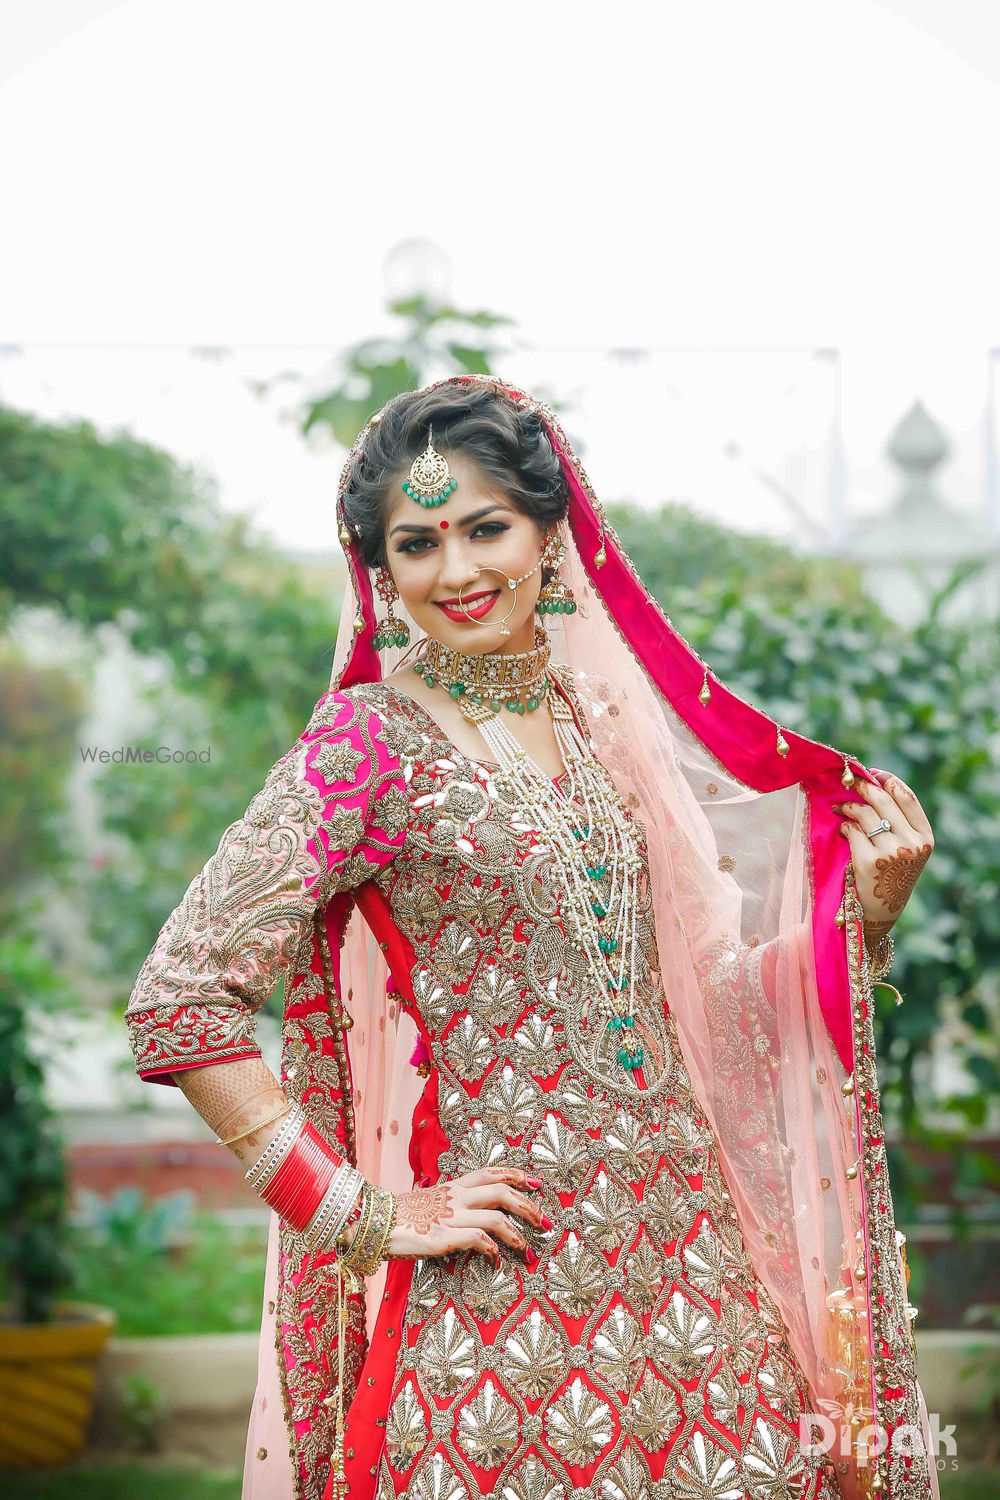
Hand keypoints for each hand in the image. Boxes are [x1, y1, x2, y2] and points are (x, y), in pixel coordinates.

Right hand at [343, 1166, 548, 1264]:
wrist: (374, 1223)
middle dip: (528, 1206)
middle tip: (544, 1222)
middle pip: (502, 1192)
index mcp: (454, 1186)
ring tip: (527, 1249)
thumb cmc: (401, 1216)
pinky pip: (478, 1239)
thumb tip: (470, 1213)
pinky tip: (496, 1259)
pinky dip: (493, 1249)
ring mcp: (451, 1217)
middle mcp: (456, 1197)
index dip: (518, 1175)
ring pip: (496, 1218)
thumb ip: (451, 1203)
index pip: (492, 1172)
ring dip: (518, 1234)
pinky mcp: (444, 1237)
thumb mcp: (430, 1202)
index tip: (537, 1184)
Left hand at [833, 770, 933, 939]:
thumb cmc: (889, 876)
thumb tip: (874, 784)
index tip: (872, 773)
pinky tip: (842, 831)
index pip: (908, 797)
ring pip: (865, 813)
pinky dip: (844, 827)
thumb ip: (899, 823)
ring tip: (839, 808)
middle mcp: (912, 845)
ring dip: (848, 806)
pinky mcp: (869, 861)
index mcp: (926, 839)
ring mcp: (892, 853)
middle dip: (863, 787)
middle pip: (884, 800)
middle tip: (849, 783)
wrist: (879, 912)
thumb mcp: (906, 851)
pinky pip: (852, 830)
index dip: (888, 780)